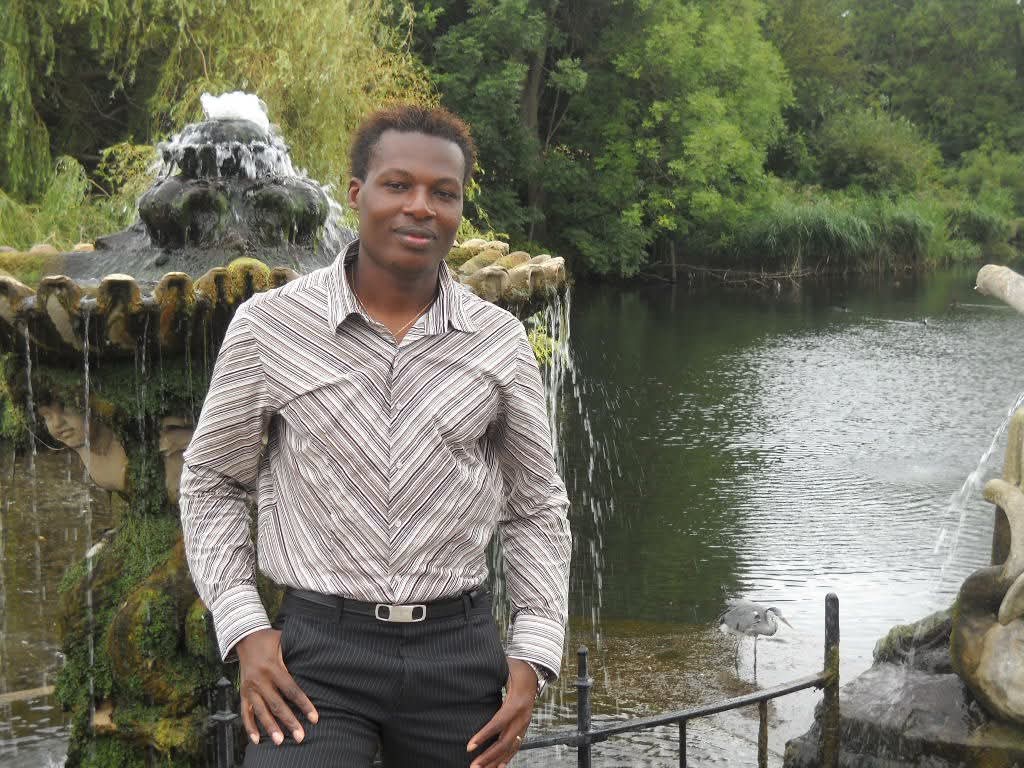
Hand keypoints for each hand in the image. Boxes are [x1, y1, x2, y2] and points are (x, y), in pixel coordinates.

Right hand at [236, 628, 318, 745]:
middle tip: (300, 736)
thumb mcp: (284, 641)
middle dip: (289, 721)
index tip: (314, 718)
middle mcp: (260, 679)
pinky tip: (256, 740)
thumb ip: (298, 652)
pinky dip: (249, 727)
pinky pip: (245, 712)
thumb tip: (320, 659)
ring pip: (261, 711)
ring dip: (270, 727)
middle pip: (277, 704)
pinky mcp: (242, 692)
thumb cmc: (270, 640)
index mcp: (273, 667)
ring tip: (280, 741)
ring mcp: (249, 687)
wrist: (245, 637)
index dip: (304, 704)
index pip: (291, 690)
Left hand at [467, 658, 536, 767]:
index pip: (498, 723)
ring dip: (496, 761)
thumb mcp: (504, 670)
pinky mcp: (524, 726)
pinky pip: (516, 745)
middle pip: (505, 742)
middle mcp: (522, 717)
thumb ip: (490, 678)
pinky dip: (507, 758)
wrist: (533, 671)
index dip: (484, 736)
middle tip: (473, 767)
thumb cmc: (514, 669)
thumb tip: (470, 681)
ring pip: (511, 747)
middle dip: (489, 757)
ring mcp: (525, 723)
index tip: (469, 747)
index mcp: (516, 703)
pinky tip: (498, 767)